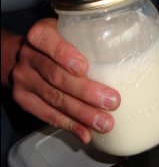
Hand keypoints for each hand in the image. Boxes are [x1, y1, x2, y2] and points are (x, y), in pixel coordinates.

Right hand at [12, 18, 120, 142]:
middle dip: (86, 92)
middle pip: (56, 76)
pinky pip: (47, 115)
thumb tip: (127, 56)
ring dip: (81, 113)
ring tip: (104, 123)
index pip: (47, 40)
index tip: (84, 68)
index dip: (64, 54)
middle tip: (111, 102)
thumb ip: (88, 40)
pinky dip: (69, 125)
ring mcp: (25, 80)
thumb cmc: (57, 45)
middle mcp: (29, 57)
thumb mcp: (68, 33)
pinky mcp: (25, 100)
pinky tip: (85, 133)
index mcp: (40, 35)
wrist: (24, 57)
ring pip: (54, 99)